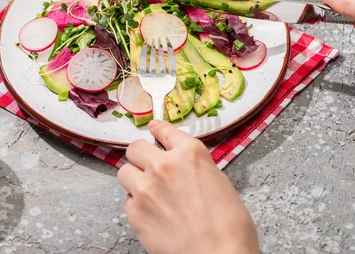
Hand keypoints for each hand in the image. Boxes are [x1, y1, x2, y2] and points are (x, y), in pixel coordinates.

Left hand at [117, 120, 258, 253]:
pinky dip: (136, 204)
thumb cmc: (229, 226)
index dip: (157, 130)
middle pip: (135, 148)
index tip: (153, 129)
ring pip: (124, 171)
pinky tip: (150, 212)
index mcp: (190, 153)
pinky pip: (127, 200)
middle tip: (148, 165)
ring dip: (134, 178)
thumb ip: (195, 168)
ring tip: (147, 190)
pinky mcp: (135, 212)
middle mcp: (164, 165)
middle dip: (141, 155)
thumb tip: (184, 169)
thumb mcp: (218, 182)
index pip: (164, 130)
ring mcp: (146, 188)